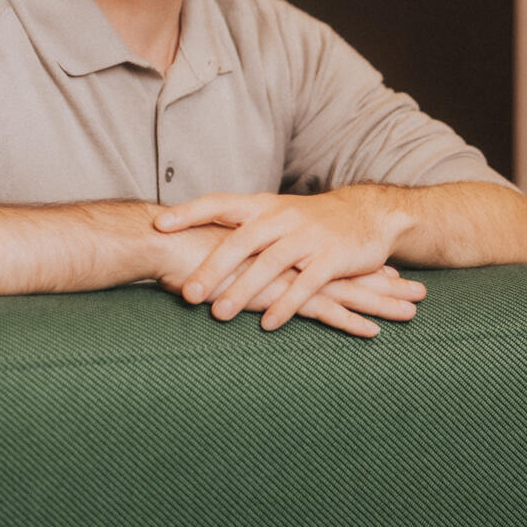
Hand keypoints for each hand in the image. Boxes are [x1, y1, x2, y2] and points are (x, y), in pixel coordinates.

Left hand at [154, 189, 409, 332]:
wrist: (367, 213)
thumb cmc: (307, 220)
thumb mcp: (272, 214)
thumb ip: (237, 227)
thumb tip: (188, 239)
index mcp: (262, 206)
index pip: (218, 203)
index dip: (189, 212)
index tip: (159, 225)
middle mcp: (282, 218)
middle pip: (241, 241)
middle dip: (212, 268)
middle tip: (187, 294)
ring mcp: (309, 237)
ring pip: (270, 264)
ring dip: (244, 291)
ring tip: (220, 315)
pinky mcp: (333, 258)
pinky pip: (307, 284)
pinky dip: (287, 304)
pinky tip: (268, 324)